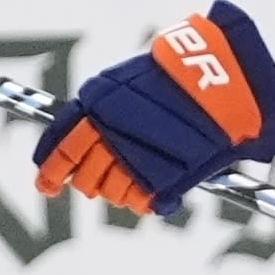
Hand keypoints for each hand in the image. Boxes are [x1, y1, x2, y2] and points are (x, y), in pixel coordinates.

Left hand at [33, 0, 274, 216]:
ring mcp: (133, 154)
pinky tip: (154, 189)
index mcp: (99, 100)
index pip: (60, 143)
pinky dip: (144, 199)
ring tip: (136, 180)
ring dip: (118, 191)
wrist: (228, 80)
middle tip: (99, 183)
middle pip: (81, 173)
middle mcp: (109, 128)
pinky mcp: (159, 176)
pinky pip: (139, 200)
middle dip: (87, 182)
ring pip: (108, 190)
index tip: (47, 184)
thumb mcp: (136, 77)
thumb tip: (87, 132)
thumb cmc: (185, 74)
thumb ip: (111, 105)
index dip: (50, 169)